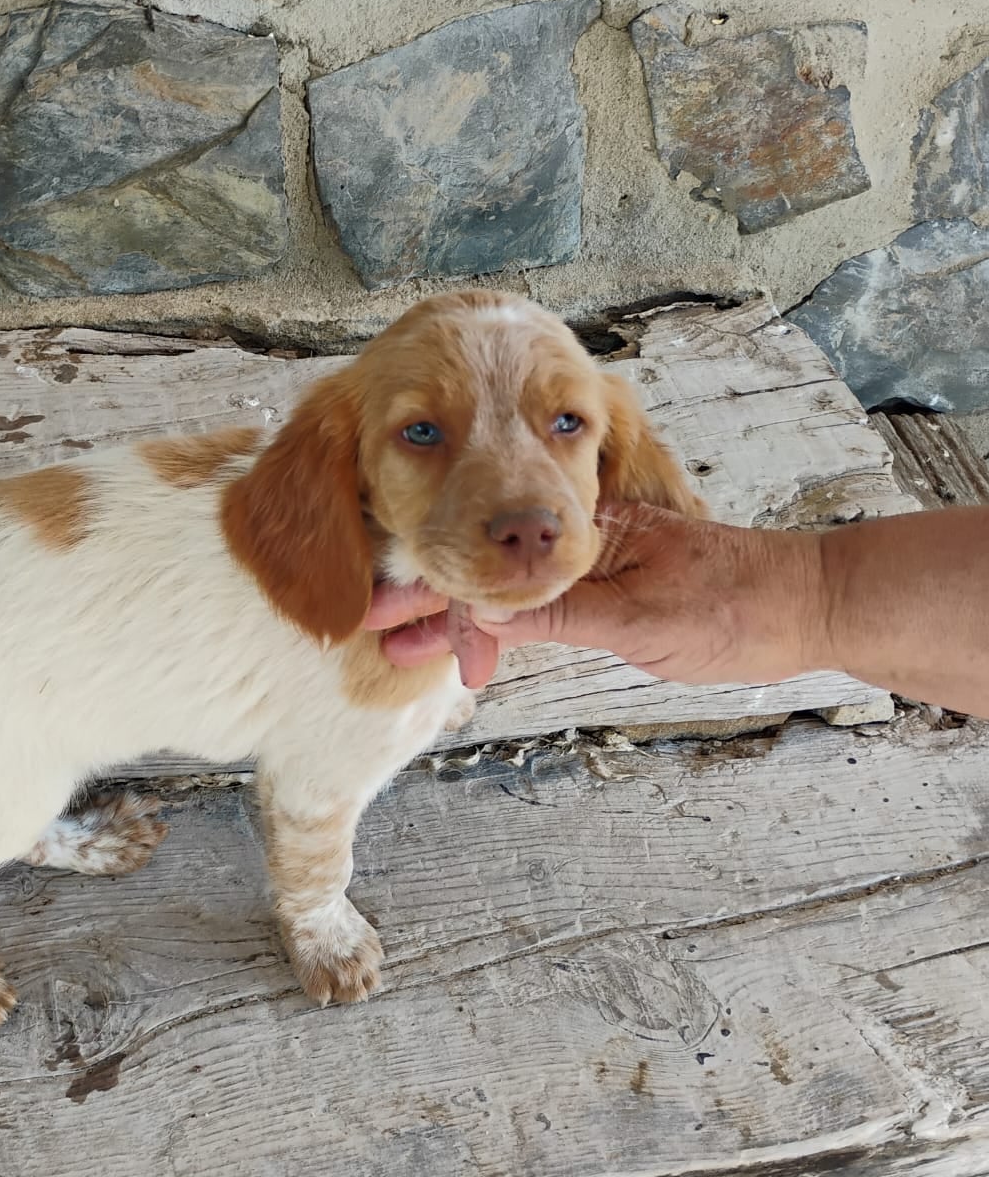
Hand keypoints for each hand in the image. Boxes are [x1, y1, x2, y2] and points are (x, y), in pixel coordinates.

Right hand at [364, 505, 825, 689]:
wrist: (809, 607)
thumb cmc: (738, 605)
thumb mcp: (638, 618)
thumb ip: (554, 615)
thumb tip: (476, 611)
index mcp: (584, 531)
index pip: (489, 559)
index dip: (436, 590)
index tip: (384, 610)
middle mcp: (581, 544)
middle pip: (486, 570)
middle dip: (427, 599)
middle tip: (367, 625)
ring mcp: (594, 572)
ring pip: (506, 592)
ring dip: (456, 618)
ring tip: (401, 645)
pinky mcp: (612, 599)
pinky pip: (538, 610)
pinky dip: (499, 625)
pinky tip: (472, 639)